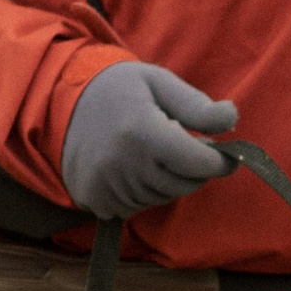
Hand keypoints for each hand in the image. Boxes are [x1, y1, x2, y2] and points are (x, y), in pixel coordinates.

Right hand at [61, 59, 239, 212]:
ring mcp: (107, 185)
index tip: (228, 156)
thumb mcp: (159, 83)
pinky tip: (134, 167)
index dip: (219, 161)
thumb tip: (232, 119)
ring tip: (154, 153)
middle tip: (186, 148)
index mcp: (142, 131)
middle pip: (183, 184)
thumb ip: (197, 106)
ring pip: (161, 197)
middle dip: (194, 169)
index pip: (197, 163)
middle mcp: (123, 163)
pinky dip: (144, 191)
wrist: (58, 102)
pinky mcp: (95, 200)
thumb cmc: (118, 88)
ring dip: (168, 180)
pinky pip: (136, 207)